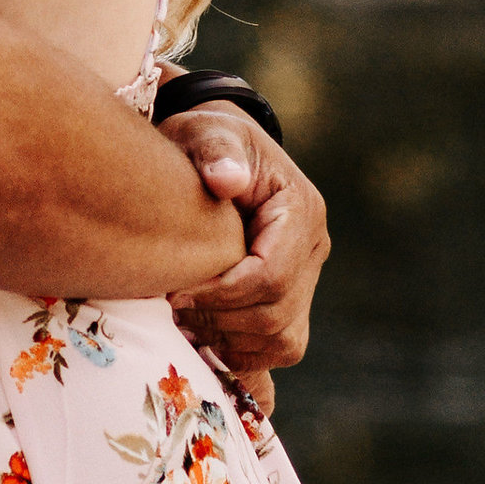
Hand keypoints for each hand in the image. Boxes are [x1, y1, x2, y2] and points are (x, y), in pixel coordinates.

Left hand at [157, 106, 328, 384]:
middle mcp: (313, 247)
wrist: (216, 152)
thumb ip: (217, 152)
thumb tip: (227, 180)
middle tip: (171, 310)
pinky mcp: (293, 299)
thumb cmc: (206, 140)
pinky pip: (279, 346)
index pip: (271, 275)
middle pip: (276, 314)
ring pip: (282, 340)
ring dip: (230, 340)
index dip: (223, 294)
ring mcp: (307, 276)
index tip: (175, 293)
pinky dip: (242, 350)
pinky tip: (202, 332)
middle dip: (220, 320)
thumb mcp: (207, 132)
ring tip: (183, 321)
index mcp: (300, 209)